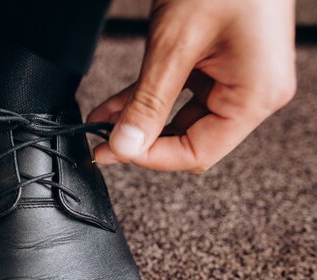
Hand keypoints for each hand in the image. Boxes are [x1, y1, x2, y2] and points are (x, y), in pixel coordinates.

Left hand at [89, 0, 295, 171]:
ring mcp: (237, 76)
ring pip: (180, 116)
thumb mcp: (174, 45)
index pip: (198, 153)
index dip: (152, 157)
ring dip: (139, 120)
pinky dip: (147, 98)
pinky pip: (181, 91)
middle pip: (190, 138)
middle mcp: (251, 92)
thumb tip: (125, 145)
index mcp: (254, 96)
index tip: (115, 152)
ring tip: (101, 125)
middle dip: (142, 141)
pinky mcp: (220, 62)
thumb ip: (148, 102)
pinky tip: (115, 107)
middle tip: (102, 144)